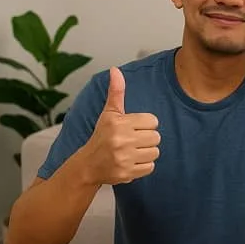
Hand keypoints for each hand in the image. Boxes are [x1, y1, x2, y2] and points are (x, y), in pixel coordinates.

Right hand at [80, 67, 159, 185]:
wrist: (88, 165)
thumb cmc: (102, 136)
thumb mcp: (109, 113)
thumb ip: (116, 92)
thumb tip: (115, 70)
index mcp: (119, 123)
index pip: (153, 121)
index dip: (145, 124)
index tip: (133, 128)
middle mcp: (121, 140)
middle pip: (156, 137)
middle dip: (147, 139)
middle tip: (133, 141)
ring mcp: (124, 158)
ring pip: (155, 152)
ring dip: (146, 152)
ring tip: (133, 151)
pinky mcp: (127, 173)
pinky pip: (150, 167)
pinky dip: (143, 166)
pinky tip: (132, 162)